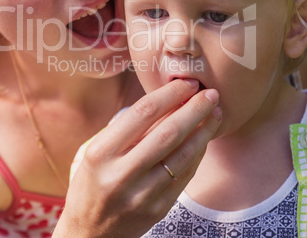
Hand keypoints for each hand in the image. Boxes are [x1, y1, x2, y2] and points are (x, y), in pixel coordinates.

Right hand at [54, 79, 220, 237]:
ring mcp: (142, 195)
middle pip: (168, 132)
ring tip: (216, 112)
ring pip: (183, 155)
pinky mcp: (158, 210)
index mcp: (101, 152)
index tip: (187, 83)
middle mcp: (121, 173)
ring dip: (204, 130)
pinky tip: (205, 138)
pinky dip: (198, 152)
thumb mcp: (98, 151)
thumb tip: (168, 101)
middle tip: (211, 93)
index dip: (170, 94)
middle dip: (195, 108)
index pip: (143, 113)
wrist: (90, 232)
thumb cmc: (92, 182)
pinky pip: (185, 175)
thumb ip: (128, 129)